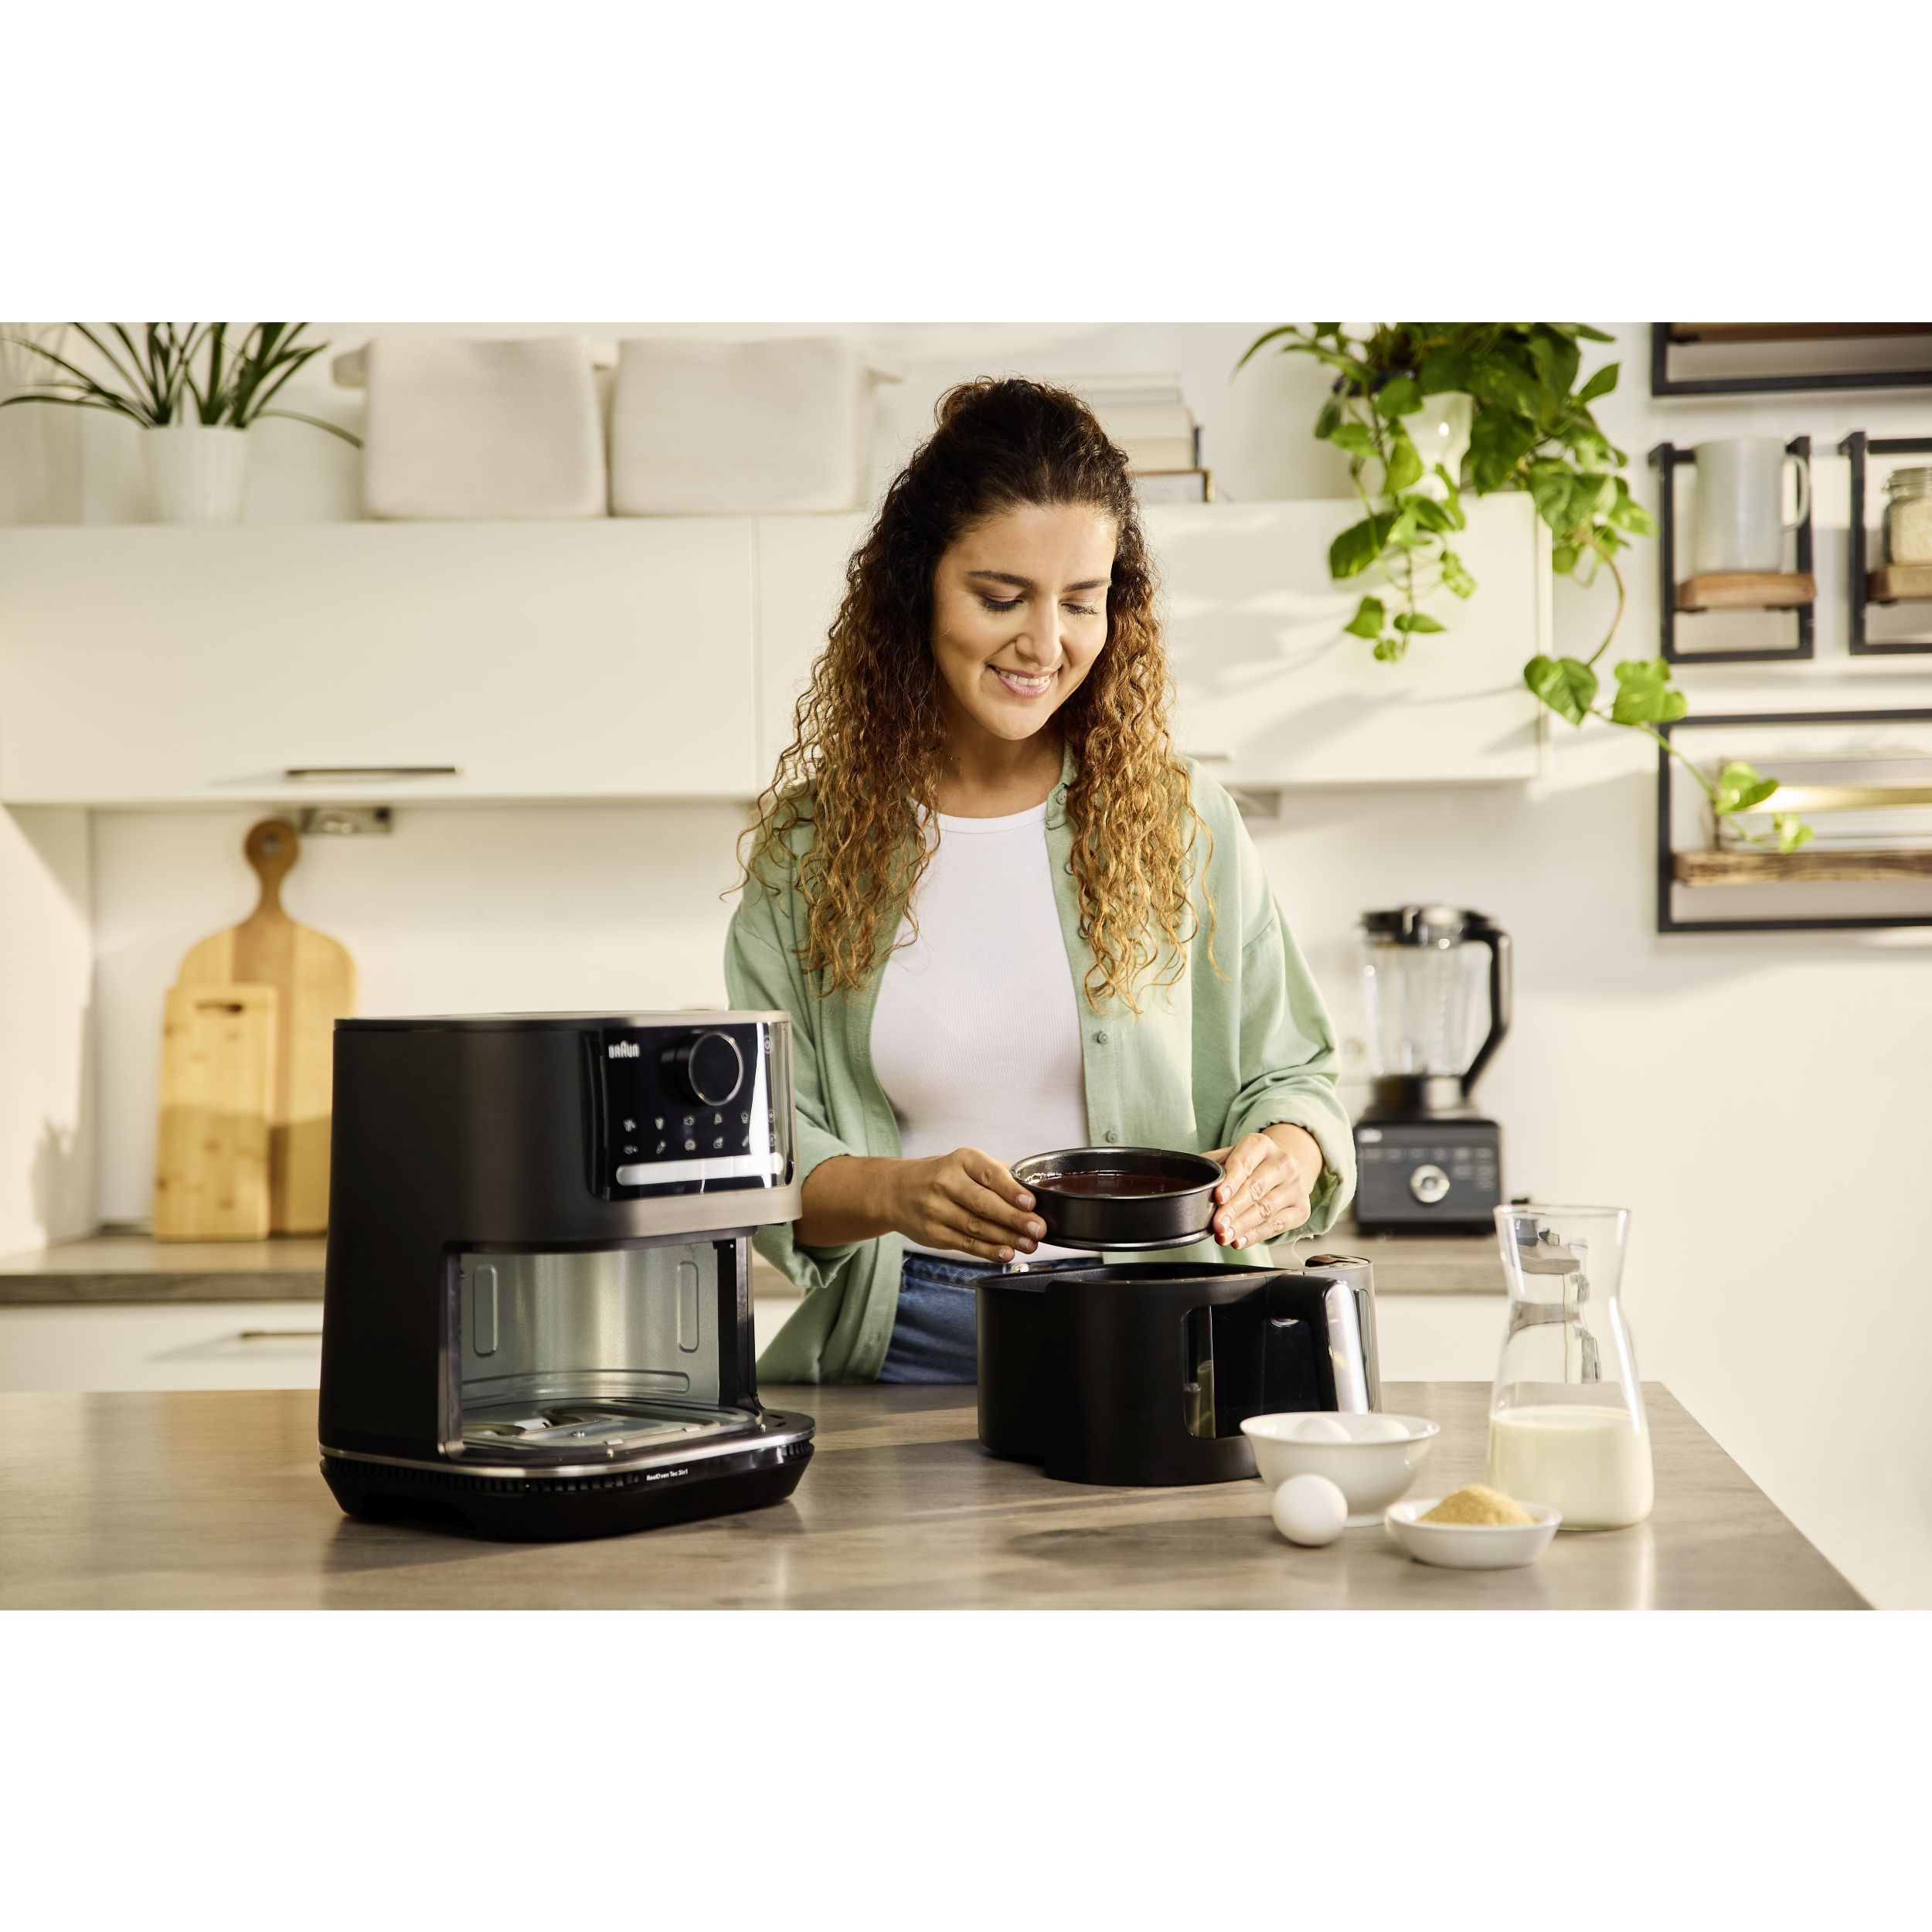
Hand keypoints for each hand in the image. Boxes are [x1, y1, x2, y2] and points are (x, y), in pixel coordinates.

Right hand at [889, 1146, 1044, 1263]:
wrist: (895, 1191)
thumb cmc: (939, 1176)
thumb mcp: (965, 1163)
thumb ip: (997, 1173)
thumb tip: (1032, 1188)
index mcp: (961, 1160)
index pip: (989, 1174)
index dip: (1011, 1190)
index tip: (1030, 1202)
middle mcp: (946, 1183)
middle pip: (984, 1204)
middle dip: (1014, 1219)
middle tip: (1038, 1229)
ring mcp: (937, 1210)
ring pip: (977, 1227)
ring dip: (1007, 1238)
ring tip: (1029, 1244)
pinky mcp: (933, 1233)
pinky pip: (966, 1244)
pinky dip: (988, 1251)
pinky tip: (1006, 1253)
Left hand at [1203, 1127, 1320, 1250]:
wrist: (1282, 1170)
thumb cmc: (1249, 1165)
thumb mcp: (1230, 1156)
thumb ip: (1211, 1167)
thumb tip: (1189, 1184)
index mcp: (1260, 1144)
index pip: (1244, 1163)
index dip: (1231, 1182)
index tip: (1218, 1197)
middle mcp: (1283, 1162)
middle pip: (1255, 1189)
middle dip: (1233, 1210)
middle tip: (1217, 1225)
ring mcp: (1296, 1185)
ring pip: (1265, 1209)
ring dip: (1242, 1226)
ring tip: (1224, 1236)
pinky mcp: (1302, 1208)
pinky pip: (1277, 1225)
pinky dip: (1256, 1235)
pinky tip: (1240, 1241)